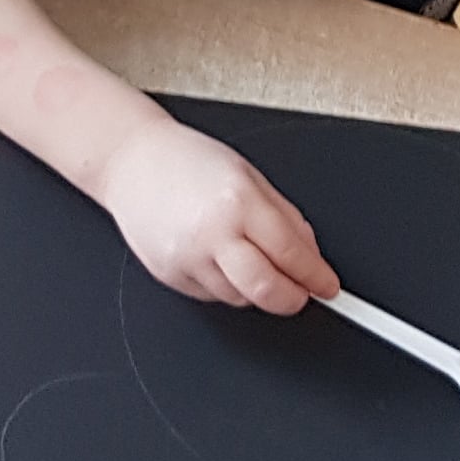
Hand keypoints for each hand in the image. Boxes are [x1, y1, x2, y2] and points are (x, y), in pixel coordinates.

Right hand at [99, 114, 336, 312]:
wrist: (131, 162)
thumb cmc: (188, 161)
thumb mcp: (249, 175)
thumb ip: (285, 217)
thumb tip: (311, 256)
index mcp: (238, 201)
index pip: (291, 254)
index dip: (315, 276)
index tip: (327, 286)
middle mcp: (211, 233)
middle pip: (266, 290)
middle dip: (293, 299)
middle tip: (302, 294)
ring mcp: (187, 258)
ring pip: (240, 298)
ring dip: (256, 289)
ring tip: (248, 258)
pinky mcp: (169, 275)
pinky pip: (212, 295)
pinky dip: (226, 285)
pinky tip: (217, 257)